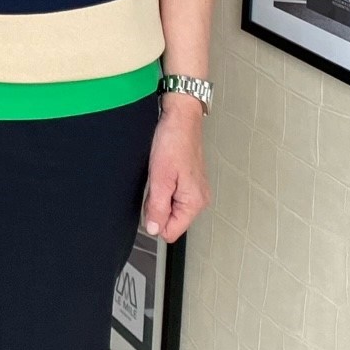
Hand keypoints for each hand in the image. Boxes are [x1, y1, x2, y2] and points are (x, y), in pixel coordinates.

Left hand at [142, 96, 209, 242]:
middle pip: (170, 220)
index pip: (171, 231)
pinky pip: (172, 195)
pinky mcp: (190, 182)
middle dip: (157, 206)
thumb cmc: (173, 142)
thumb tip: (154, 229)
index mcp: (194, 202)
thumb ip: (157, 207)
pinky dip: (164, 187)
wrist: (181, 117)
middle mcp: (199, 199)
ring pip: (170, 207)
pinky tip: (163, 171)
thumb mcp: (160, 178)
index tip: (151, 200)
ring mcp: (195, 190)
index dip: (155, 220)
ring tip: (160, 174)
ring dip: (160, 195)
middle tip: (155, 182)